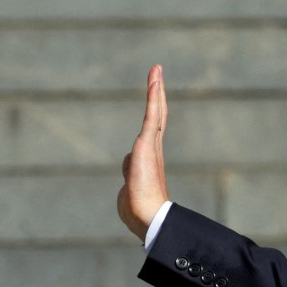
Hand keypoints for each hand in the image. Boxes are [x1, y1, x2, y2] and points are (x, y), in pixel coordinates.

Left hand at [118, 64, 169, 240]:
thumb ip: (129, 171)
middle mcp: (154, 148)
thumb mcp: (129, 186)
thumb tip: (128, 164)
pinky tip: (155, 78)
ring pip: (156, 110)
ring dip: (156, 88)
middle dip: (158, 94)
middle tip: (157, 74)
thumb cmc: (139, 208)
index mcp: (151, 157)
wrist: (147, 215)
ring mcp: (152, 144)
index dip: (156, 110)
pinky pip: (152, 113)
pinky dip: (154, 94)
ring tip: (156, 71)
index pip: (153, 128)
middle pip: (158, 114)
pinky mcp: (148, 142)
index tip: (156, 95)